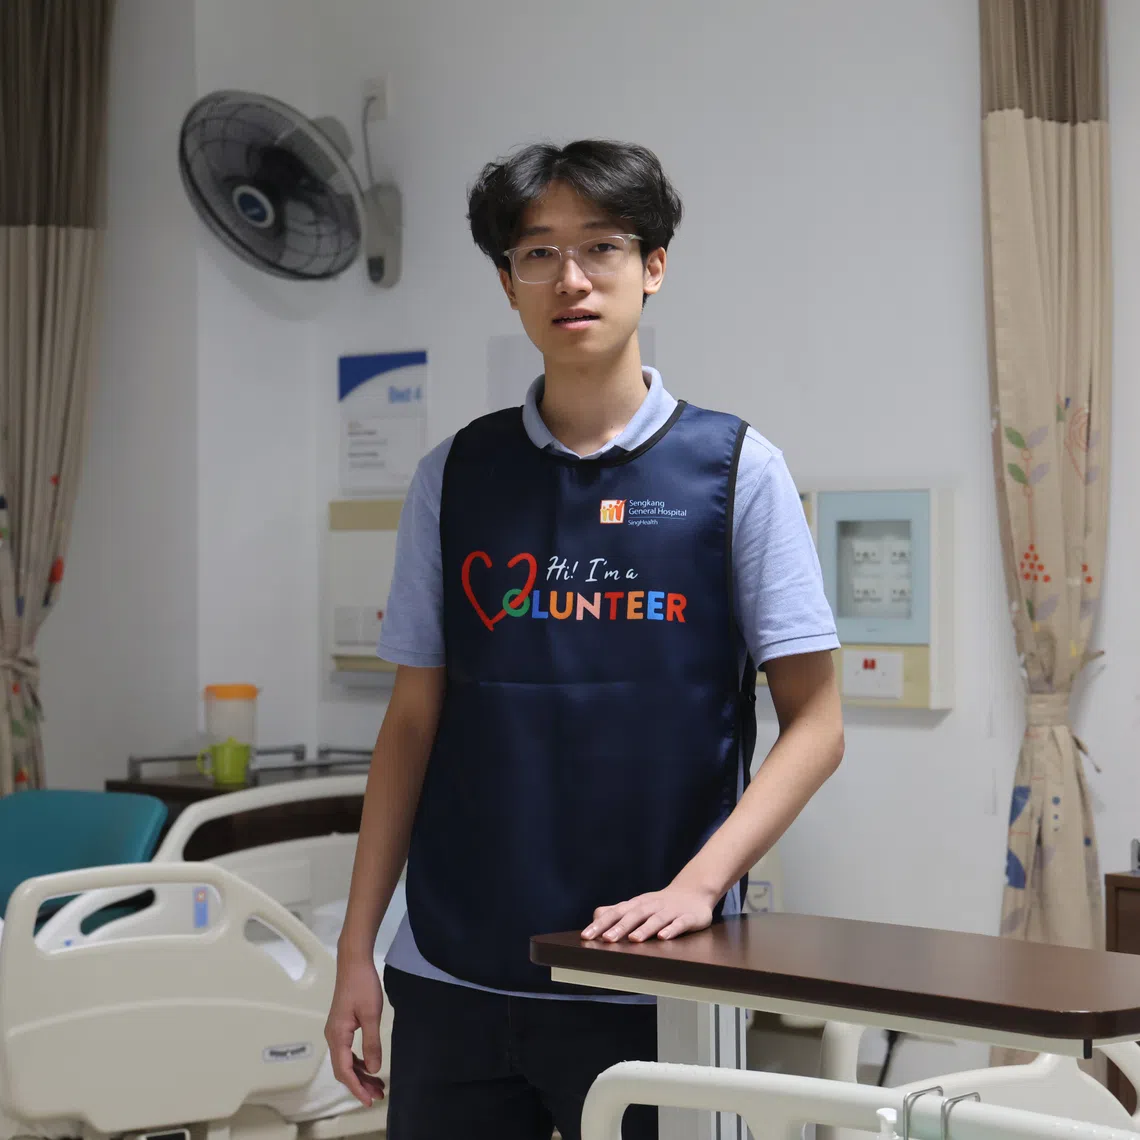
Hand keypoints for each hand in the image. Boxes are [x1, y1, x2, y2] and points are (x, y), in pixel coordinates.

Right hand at [324, 954, 386, 1106]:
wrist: (353, 963)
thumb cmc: (362, 986)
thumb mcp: (371, 1015)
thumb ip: (371, 1043)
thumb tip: (373, 1069)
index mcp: (337, 1036)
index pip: (344, 1070)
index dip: (356, 1088)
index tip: (369, 1100)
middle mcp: (332, 1037)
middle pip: (344, 1069)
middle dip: (360, 1084)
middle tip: (378, 1095)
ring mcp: (336, 1031)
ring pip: (346, 1061)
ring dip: (360, 1074)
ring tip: (377, 1085)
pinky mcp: (342, 1026)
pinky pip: (348, 1051)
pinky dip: (359, 1062)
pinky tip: (369, 1066)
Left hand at [581, 883, 716, 943]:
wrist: (694, 891)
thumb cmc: (660, 903)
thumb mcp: (637, 906)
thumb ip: (617, 912)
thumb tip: (595, 918)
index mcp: (637, 904)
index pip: (616, 913)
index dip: (601, 924)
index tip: (587, 935)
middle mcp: (652, 906)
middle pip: (634, 915)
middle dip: (620, 927)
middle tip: (606, 939)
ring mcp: (670, 911)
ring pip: (656, 919)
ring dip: (644, 929)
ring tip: (633, 939)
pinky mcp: (688, 917)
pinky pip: (679, 923)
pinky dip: (671, 930)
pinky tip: (663, 937)